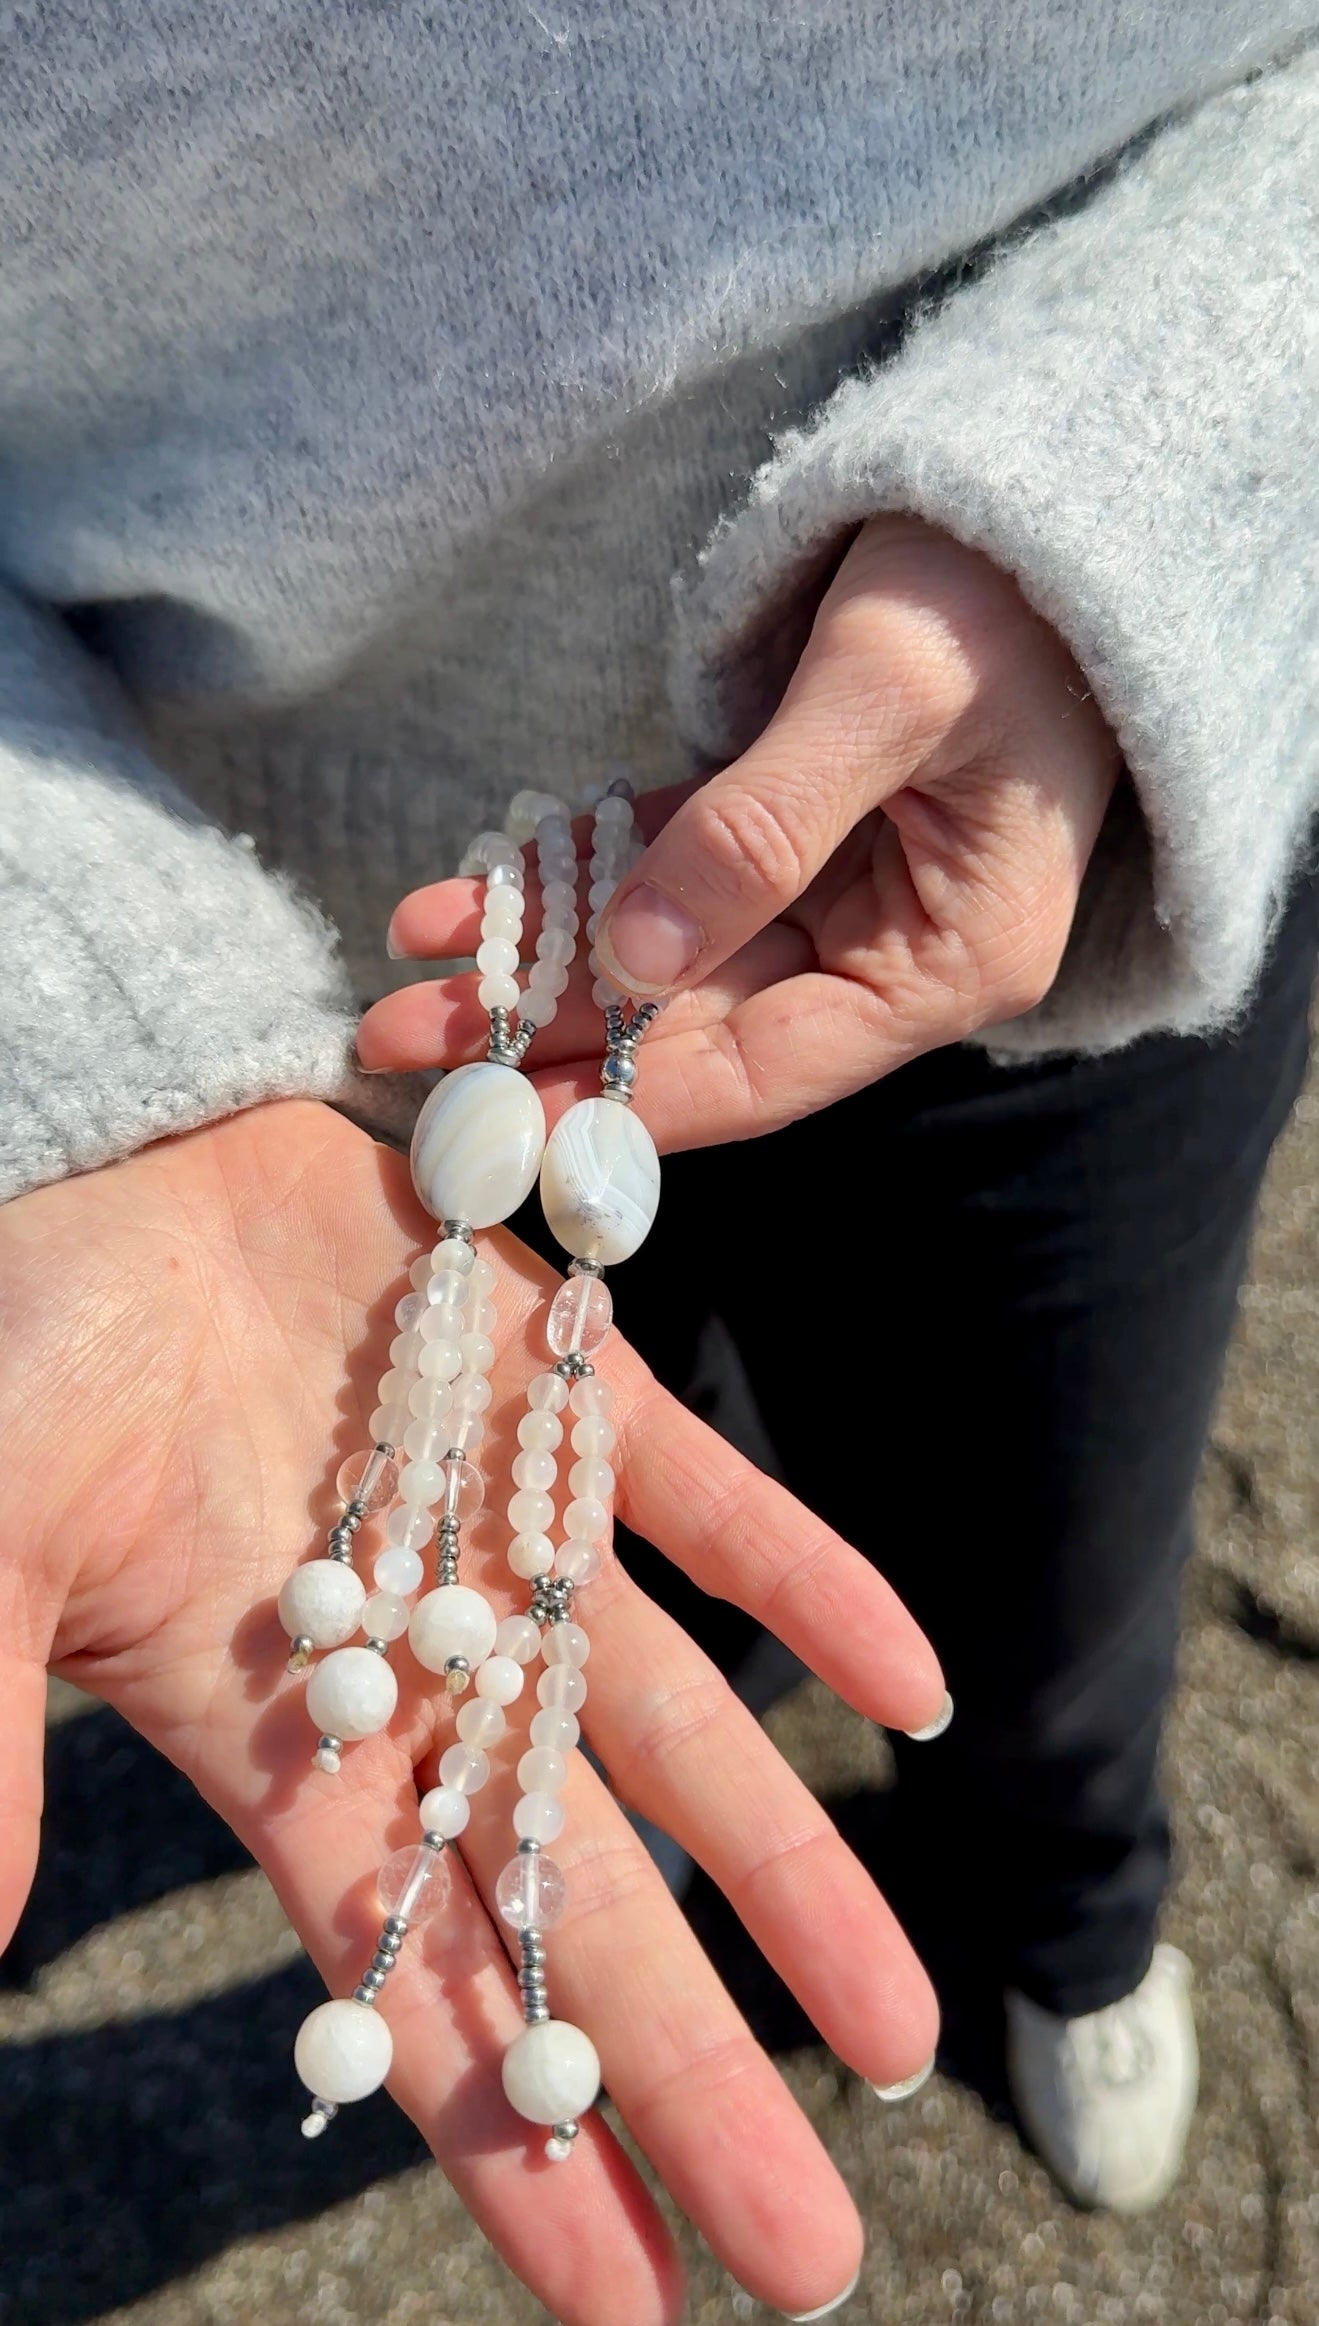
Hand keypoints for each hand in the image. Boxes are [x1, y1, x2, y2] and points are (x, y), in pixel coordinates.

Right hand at [1, 1100, 944, 2323]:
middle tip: (810, 2257)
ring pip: (673, 1737)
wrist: (111, 1156)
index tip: (633, 2309)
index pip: (411, 1990)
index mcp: (283, 1744)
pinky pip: (709, 1507)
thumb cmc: (24, 1355)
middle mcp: (420, 1670)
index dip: (511, 2152)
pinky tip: (912, 1688)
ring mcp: (503, 1535)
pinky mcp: (561, 1385)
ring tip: (905, 2026)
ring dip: (791, 1870)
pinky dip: (810, 1585)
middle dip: (680, 2080)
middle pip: (570, 1908)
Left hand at [360, 515, 1119, 1147]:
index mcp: (950, 957)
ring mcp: (840, 888)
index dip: (633, 1099)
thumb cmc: (994, 591)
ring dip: (538, 959)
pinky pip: (664, 867)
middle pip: (698, 1021)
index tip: (508, 1123)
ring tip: (408, 970)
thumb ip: (760, 833)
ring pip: (664, 950)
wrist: (1037, 488)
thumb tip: (635, 965)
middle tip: (405, 1041)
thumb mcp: (882, 696)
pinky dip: (574, 879)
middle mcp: (894, 945)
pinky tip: (473, 894)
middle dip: (549, 1032)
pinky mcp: (788, 824)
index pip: (770, 1066)